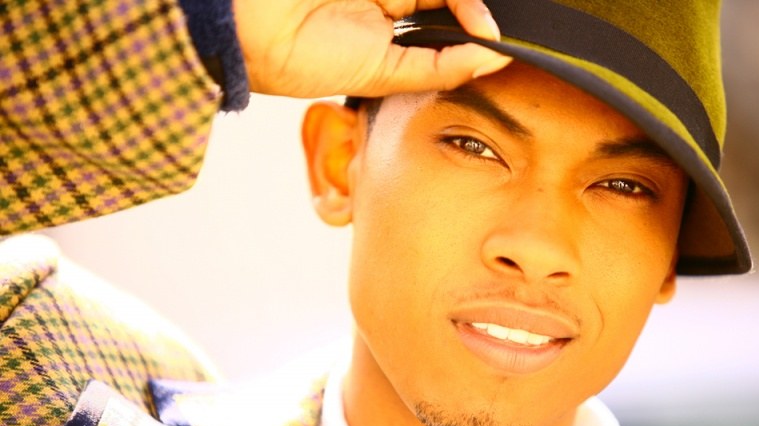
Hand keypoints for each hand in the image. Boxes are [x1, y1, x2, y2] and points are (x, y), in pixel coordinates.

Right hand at [232, 0, 511, 97]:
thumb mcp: (383, 75)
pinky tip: (459, 7)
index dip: (476, 25)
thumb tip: (496, 58)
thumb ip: (439, 67)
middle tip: (488, 22)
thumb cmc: (305, 62)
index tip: (499, 38)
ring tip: (470, 15)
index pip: (447, 20)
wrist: (250, 30)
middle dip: (470, 7)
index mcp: (391, 30)